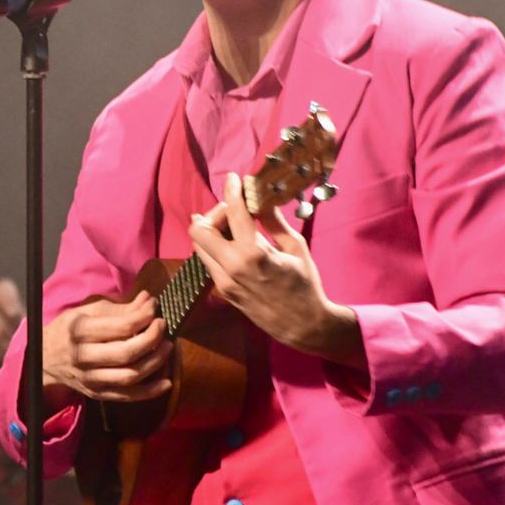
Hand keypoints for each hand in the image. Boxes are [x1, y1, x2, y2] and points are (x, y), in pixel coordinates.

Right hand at [39, 292, 171, 404]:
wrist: (44, 359)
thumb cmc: (69, 330)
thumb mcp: (87, 312)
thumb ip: (120, 309)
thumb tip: (149, 301)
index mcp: (80, 331)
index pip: (120, 327)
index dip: (144, 317)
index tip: (155, 309)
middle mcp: (83, 357)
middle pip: (126, 353)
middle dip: (152, 339)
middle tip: (163, 327)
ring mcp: (90, 379)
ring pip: (130, 376)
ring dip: (155, 362)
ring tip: (167, 347)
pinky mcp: (97, 394)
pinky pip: (128, 396)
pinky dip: (150, 391)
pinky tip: (166, 382)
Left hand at [188, 172, 353, 359]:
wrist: (302, 326)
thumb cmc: (305, 285)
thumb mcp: (296, 248)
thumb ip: (274, 222)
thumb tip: (262, 198)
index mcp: (254, 254)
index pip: (233, 212)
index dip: (231, 190)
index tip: (234, 178)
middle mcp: (232, 267)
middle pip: (199, 230)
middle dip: (213, 213)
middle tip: (233, 211)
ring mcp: (223, 282)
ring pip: (199, 246)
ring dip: (212, 230)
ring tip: (235, 226)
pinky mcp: (222, 291)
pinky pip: (208, 260)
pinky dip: (216, 246)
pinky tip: (233, 243)